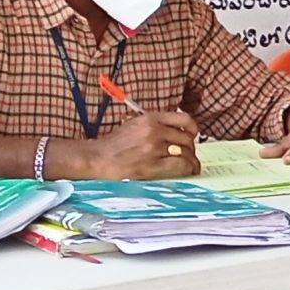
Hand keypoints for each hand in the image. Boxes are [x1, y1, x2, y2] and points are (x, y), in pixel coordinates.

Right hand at [84, 110, 199, 179]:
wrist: (97, 158)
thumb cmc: (114, 144)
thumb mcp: (134, 124)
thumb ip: (155, 124)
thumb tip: (176, 131)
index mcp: (150, 118)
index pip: (184, 119)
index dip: (192, 128)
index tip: (192, 135)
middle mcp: (155, 130)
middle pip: (187, 138)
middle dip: (191, 148)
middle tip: (188, 155)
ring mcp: (154, 148)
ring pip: (186, 152)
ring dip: (191, 160)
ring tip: (191, 165)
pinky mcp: (153, 165)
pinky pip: (180, 165)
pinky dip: (188, 168)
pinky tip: (189, 171)